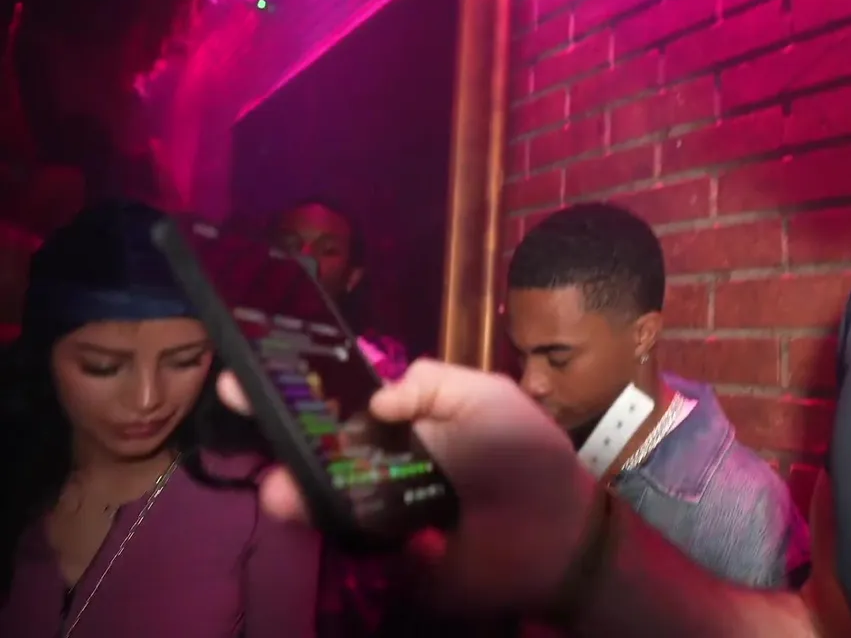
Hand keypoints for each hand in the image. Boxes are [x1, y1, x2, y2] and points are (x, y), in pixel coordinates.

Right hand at [217, 359, 597, 611]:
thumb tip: (376, 396)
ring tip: (271, 474)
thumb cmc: (527, 457)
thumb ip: (432, 383)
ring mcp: (383, 501)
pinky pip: (342, 525)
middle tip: (236, 400)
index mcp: (414, 418)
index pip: (350, 396)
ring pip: (322, 481)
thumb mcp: (488, 397)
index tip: (263, 365)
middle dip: (280, 420)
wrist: (554, 537)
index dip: (309, 381)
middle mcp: (390, 455)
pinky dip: (313, 512)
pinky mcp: (386, 544)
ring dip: (288, 473)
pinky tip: (290, 499)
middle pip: (324, 437)